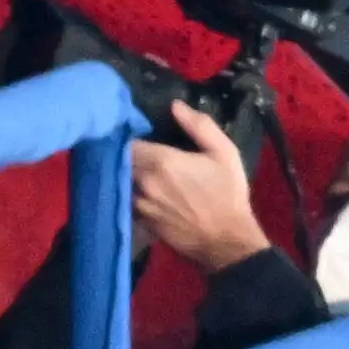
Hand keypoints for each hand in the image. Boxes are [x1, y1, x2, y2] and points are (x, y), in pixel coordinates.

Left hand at [129, 106, 269, 274]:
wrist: (226, 242)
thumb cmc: (227, 195)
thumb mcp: (224, 153)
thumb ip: (199, 125)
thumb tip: (175, 106)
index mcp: (161, 161)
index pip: (128, 140)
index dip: (130, 133)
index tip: (136, 130)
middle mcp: (143, 181)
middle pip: (121, 160)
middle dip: (126, 152)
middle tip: (137, 148)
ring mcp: (138, 204)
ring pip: (121, 180)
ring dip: (125, 173)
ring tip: (136, 168)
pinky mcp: (140, 221)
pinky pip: (125, 200)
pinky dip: (128, 193)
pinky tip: (140, 190)